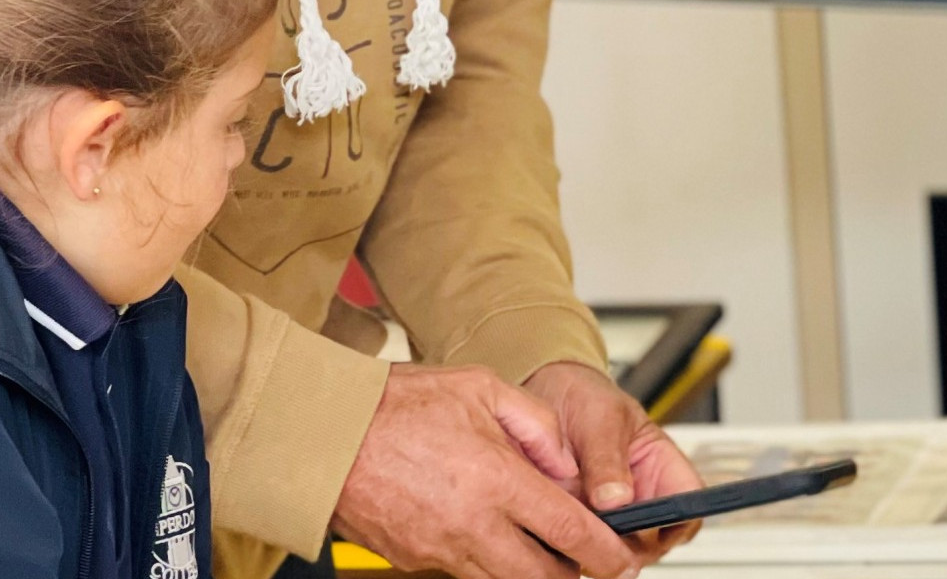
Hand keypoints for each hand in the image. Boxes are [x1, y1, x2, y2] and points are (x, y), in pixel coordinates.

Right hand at [332, 363, 641, 578]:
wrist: (323, 433)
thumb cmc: (394, 404)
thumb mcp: (479, 386)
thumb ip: (535, 422)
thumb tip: (566, 462)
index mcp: (496, 480)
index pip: (571, 534)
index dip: (607, 553)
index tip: (622, 558)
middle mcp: (472, 525)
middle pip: (545, 577)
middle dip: (574, 574)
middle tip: (588, 559)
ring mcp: (440, 550)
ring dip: (531, 572)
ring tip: (540, 546)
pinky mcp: (414, 560)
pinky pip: (465, 573)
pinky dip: (486, 562)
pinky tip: (485, 531)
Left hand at [522, 362, 704, 561]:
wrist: (546, 393)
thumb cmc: (584, 397)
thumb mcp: (599, 417)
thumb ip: (607, 456)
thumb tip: (617, 499)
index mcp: (661, 468)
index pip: (688, 509)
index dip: (674, 523)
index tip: (644, 522)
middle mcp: (640, 498)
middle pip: (652, 542)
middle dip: (626, 540)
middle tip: (594, 522)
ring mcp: (610, 515)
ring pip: (614, 550)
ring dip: (594, 541)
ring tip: (568, 511)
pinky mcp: (580, 522)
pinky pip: (581, 546)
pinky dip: (569, 540)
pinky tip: (554, 518)